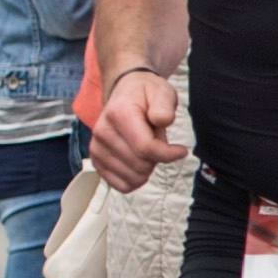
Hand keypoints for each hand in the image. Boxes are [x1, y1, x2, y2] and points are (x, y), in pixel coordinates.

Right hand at [93, 66, 179, 191]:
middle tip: (156, 141)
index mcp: (119, 114)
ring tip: (144, 147)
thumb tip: (162, 120)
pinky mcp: (96, 161)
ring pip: (132, 178)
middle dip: (157, 158)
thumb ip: (164, 106)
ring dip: (146, 168)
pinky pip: (120, 185)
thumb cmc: (146, 94)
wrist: (125, 93)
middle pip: (140, 165)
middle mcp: (102, 132)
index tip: (181, 150)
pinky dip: (135, 179)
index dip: (168, 154)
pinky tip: (138, 163)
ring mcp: (97, 148)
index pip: (145, 148)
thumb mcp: (162, 92)